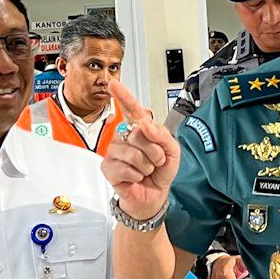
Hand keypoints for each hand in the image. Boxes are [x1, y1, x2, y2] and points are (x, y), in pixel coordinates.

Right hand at [102, 81, 180, 218]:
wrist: (154, 194)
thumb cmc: (161, 171)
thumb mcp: (172, 151)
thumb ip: (162, 134)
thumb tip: (146, 124)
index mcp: (140, 129)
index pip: (132, 109)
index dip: (123, 96)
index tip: (114, 84)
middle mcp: (125, 137)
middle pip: (140, 134)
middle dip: (155, 152)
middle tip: (155, 161)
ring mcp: (114, 151)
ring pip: (134, 153)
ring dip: (147, 166)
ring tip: (145, 170)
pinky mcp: (108, 167)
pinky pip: (126, 168)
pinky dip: (137, 176)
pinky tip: (136, 178)